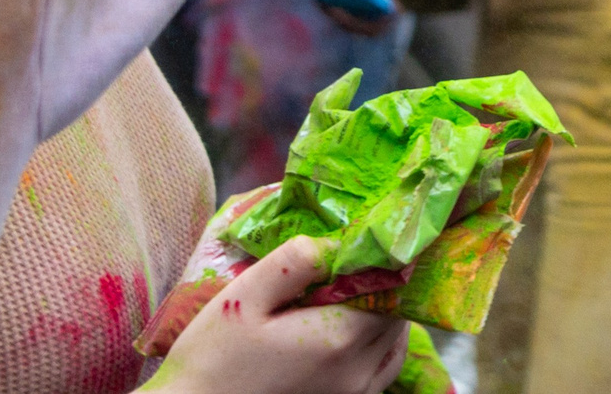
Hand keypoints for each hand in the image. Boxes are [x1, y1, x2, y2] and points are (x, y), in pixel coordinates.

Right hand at [147, 237, 410, 393]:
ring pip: (395, 346)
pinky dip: (381, 346)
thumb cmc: (213, 358)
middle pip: (397, 317)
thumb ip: (294, 263)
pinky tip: (354, 330)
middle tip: (359, 261)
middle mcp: (357, 372)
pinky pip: (382, 372)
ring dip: (387, 315)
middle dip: (387, 285)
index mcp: (338, 337)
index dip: (386, 260)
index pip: (393, 288)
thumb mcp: (244, 297)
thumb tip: (337, 241)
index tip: (371, 237)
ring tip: (358, 292)